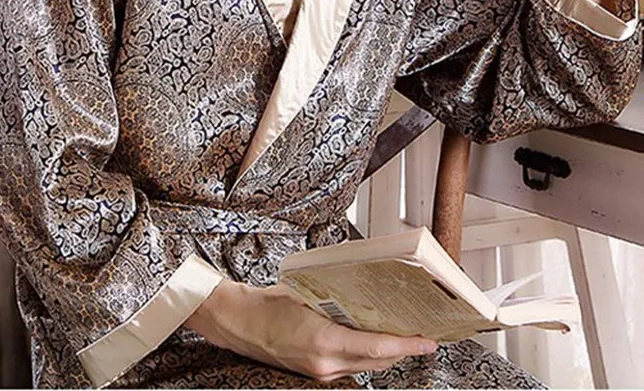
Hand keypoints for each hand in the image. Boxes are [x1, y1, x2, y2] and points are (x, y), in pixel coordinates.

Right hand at [184, 279, 437, 382]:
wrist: (239, 323)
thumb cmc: (267, 303)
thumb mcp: (305, 293)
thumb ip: (335, 299)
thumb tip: (365, 293)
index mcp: (323, 341)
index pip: (376, 347)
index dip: (405, 345)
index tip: (427, 342)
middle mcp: (325, 363)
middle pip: (376, 360)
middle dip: (401, 350)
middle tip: (421, 336)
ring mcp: (320, 372)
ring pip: (365, 365)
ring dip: (384, 353)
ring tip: (401, 336)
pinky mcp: (314, 373)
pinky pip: (350, 366)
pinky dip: (365, 354)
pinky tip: (370, 339)